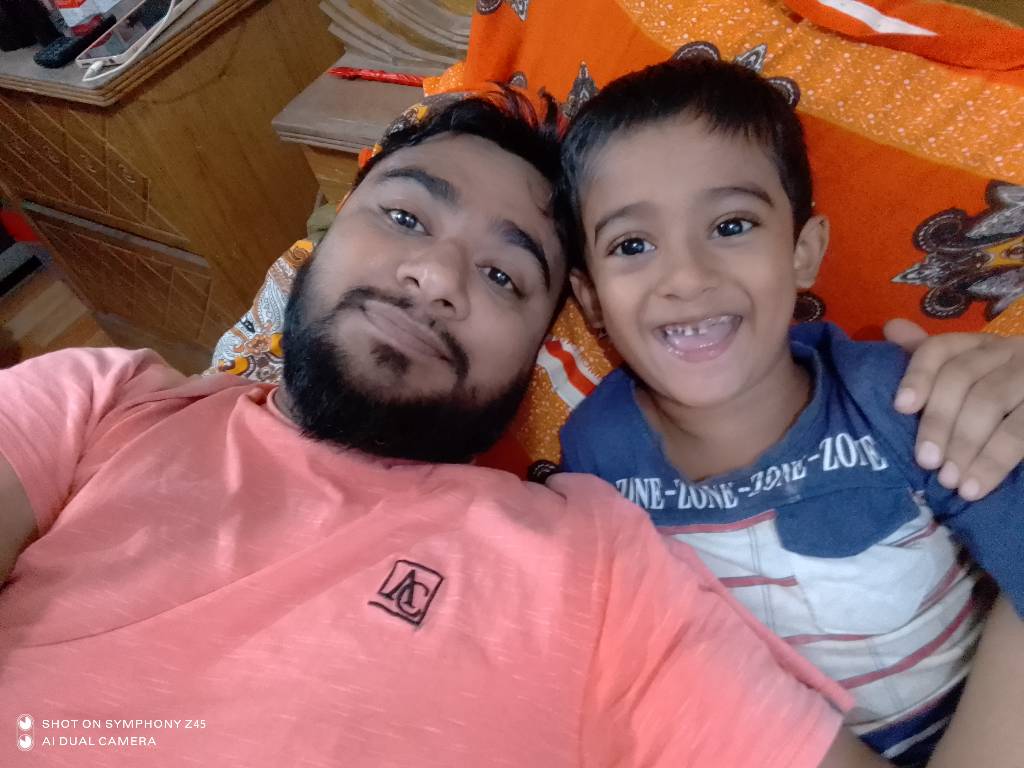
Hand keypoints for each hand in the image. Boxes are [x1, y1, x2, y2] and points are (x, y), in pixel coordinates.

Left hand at [884, 319, 1023, 500]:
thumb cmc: (1004, 397)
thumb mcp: (969, 377)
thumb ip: (932, 361)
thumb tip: (892, 327)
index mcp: (979, 345)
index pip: (941, 348)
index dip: (917, 375)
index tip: (900, 407)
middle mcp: (1008, 352)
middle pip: (961, 376)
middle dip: (938, 420)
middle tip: (926, 461)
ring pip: (989, 401)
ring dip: (964, 444)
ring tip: (949, 481)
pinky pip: (1020, 432)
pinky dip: (993, 462)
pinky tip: (975, 486)